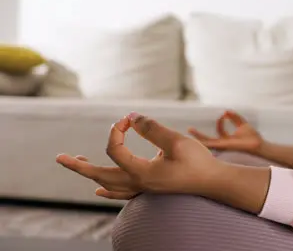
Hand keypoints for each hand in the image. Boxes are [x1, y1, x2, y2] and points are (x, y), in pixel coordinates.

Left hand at [58, 113, 222, 196]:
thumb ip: (153, 128)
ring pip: (109, 185)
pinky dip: (107, 190)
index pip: (115, 149)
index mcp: (141, 172)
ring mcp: (144, 189)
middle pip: (100, 175)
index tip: (129, 119)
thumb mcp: (175, 141)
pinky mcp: (151, 189)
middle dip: (79, 166)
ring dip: (92, 175)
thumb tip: (133, 117)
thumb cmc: (199, 162)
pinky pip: (121, 193)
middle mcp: (138, 183)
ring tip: (78, 165)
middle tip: (59, 158)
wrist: (214, 182)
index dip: (117, 130)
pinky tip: (99, 190)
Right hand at [188, 110, 262, 153]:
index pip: (219, 131)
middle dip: (199, 135)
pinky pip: (212, 143)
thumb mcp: (242, 124)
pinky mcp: (224, 146)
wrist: (258, 144)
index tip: (224, 114)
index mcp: (228, 139)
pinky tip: (198, 138)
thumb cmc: (252, 137)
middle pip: (208, 140)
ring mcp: (223, 146)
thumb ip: (235, 118)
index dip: (220, 122)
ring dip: (198, 137)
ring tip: (189, 130)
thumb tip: (226, 111)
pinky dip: (204, 141)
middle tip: (189, 129)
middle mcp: (223, 143)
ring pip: (207, 142)